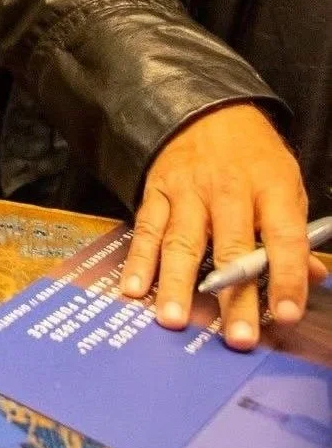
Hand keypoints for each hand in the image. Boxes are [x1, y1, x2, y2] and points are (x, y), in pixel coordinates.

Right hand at [120, 103, 325, 349]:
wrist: (204, 112)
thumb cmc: (253, 156)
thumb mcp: (287, 184)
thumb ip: (294, 232)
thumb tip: (312, 279)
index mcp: (270, 186)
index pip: (283, 237)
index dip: (286, 277)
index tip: (285, 314)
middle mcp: (227, 189)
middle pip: (230, 247)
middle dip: (233, 296)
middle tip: (235, 336)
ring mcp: (187, 191)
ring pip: (182, 242)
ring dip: (177, 284)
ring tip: (174, 320)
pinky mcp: (157, 191)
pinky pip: (147, 229)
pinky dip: (139, 260)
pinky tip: (135, 288)